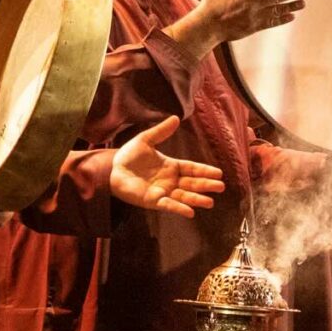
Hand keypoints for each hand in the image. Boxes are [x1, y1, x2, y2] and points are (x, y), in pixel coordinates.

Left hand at [110, 117, 224, 218]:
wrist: (111, 170)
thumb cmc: (128, 156)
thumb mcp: (145, 140)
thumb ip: (161, 132)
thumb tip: (176, 118)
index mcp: (171, 166)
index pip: (192, 169)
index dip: (205, 171)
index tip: (219, 173)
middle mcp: (170, 180)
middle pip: (192, 183)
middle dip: (206, 186)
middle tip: (220, 187)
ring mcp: (163, 192)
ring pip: (184, 196)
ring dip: (196, 199)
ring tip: (210, 202)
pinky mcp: (153, 201)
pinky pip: (169, 205)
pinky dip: (179, 209)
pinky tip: (190, 212)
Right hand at [173, 0, 303, 56]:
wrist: (208, 25)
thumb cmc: (211, 2)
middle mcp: (253, 2)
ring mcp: (254, 15)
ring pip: (278, 9)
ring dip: (291, 6)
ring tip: (302, 3)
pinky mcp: (254, 27)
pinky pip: (272, 22)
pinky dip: (282, 19)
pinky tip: (291, 17)